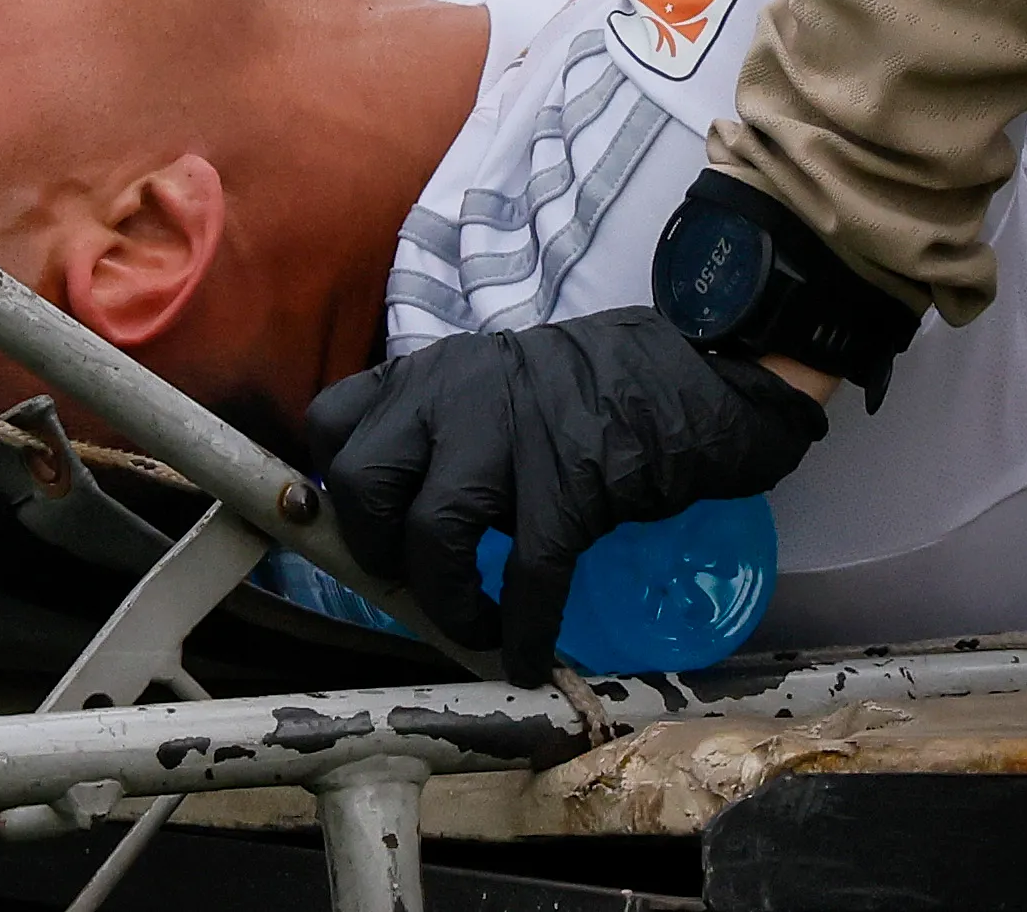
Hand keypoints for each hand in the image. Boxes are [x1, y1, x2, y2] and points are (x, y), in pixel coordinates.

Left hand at [306, 307, 827, 684]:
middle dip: (375, 549)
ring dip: (447, 601)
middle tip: (411, 580)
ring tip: (475, 628)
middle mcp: (453, 396)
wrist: (693, 369)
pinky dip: (524, 627)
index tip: (362, 527)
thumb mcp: (491, 385)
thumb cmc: (591, 391)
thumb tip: (401, 516)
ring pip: (435, 532)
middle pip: (364, 481)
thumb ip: (440, 428)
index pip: (333, 421)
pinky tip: (531, 656)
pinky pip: (529, 572)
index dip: (335, 486)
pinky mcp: (570, 482)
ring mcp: (510, 437)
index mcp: (429, 373)